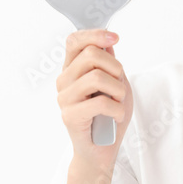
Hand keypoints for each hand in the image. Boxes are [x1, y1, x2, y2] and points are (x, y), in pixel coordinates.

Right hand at [56, 29, 133, 171]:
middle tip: (119, 87)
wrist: (103, 149)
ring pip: (97, 77)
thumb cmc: (109, 115)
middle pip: (91, 54)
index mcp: (72, 68)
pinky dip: (117, 109)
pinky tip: (116, 116)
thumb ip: (109, 64)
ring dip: (118, 89)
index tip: (115, 38)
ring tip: (118, 102)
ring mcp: (64, 98)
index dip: (95, 34)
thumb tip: (107, 42)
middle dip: (115, 68)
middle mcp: (64, 80)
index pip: (74, 40)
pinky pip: (101, 102)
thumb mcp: (115, 83)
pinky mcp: (70, 116)